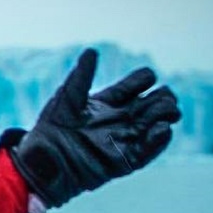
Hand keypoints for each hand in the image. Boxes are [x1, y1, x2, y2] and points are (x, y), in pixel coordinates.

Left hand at [6, 48, 181, 207]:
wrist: (44, 162)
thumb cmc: (51, 129)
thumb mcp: (66, 98)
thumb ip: (82, 76)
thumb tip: (91, 51)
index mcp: (106, 103)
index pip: (134, 86)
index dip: (144, 79)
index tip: (148, 77)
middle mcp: (118, 120)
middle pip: (152, 104)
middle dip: (164, 97)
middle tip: (164, 96)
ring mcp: (123, 140)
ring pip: (155, 124)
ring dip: (166, 115)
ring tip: (169, 110)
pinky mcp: (123, 161)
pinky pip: (147, 151)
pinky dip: (158, 141)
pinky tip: (163, 129)